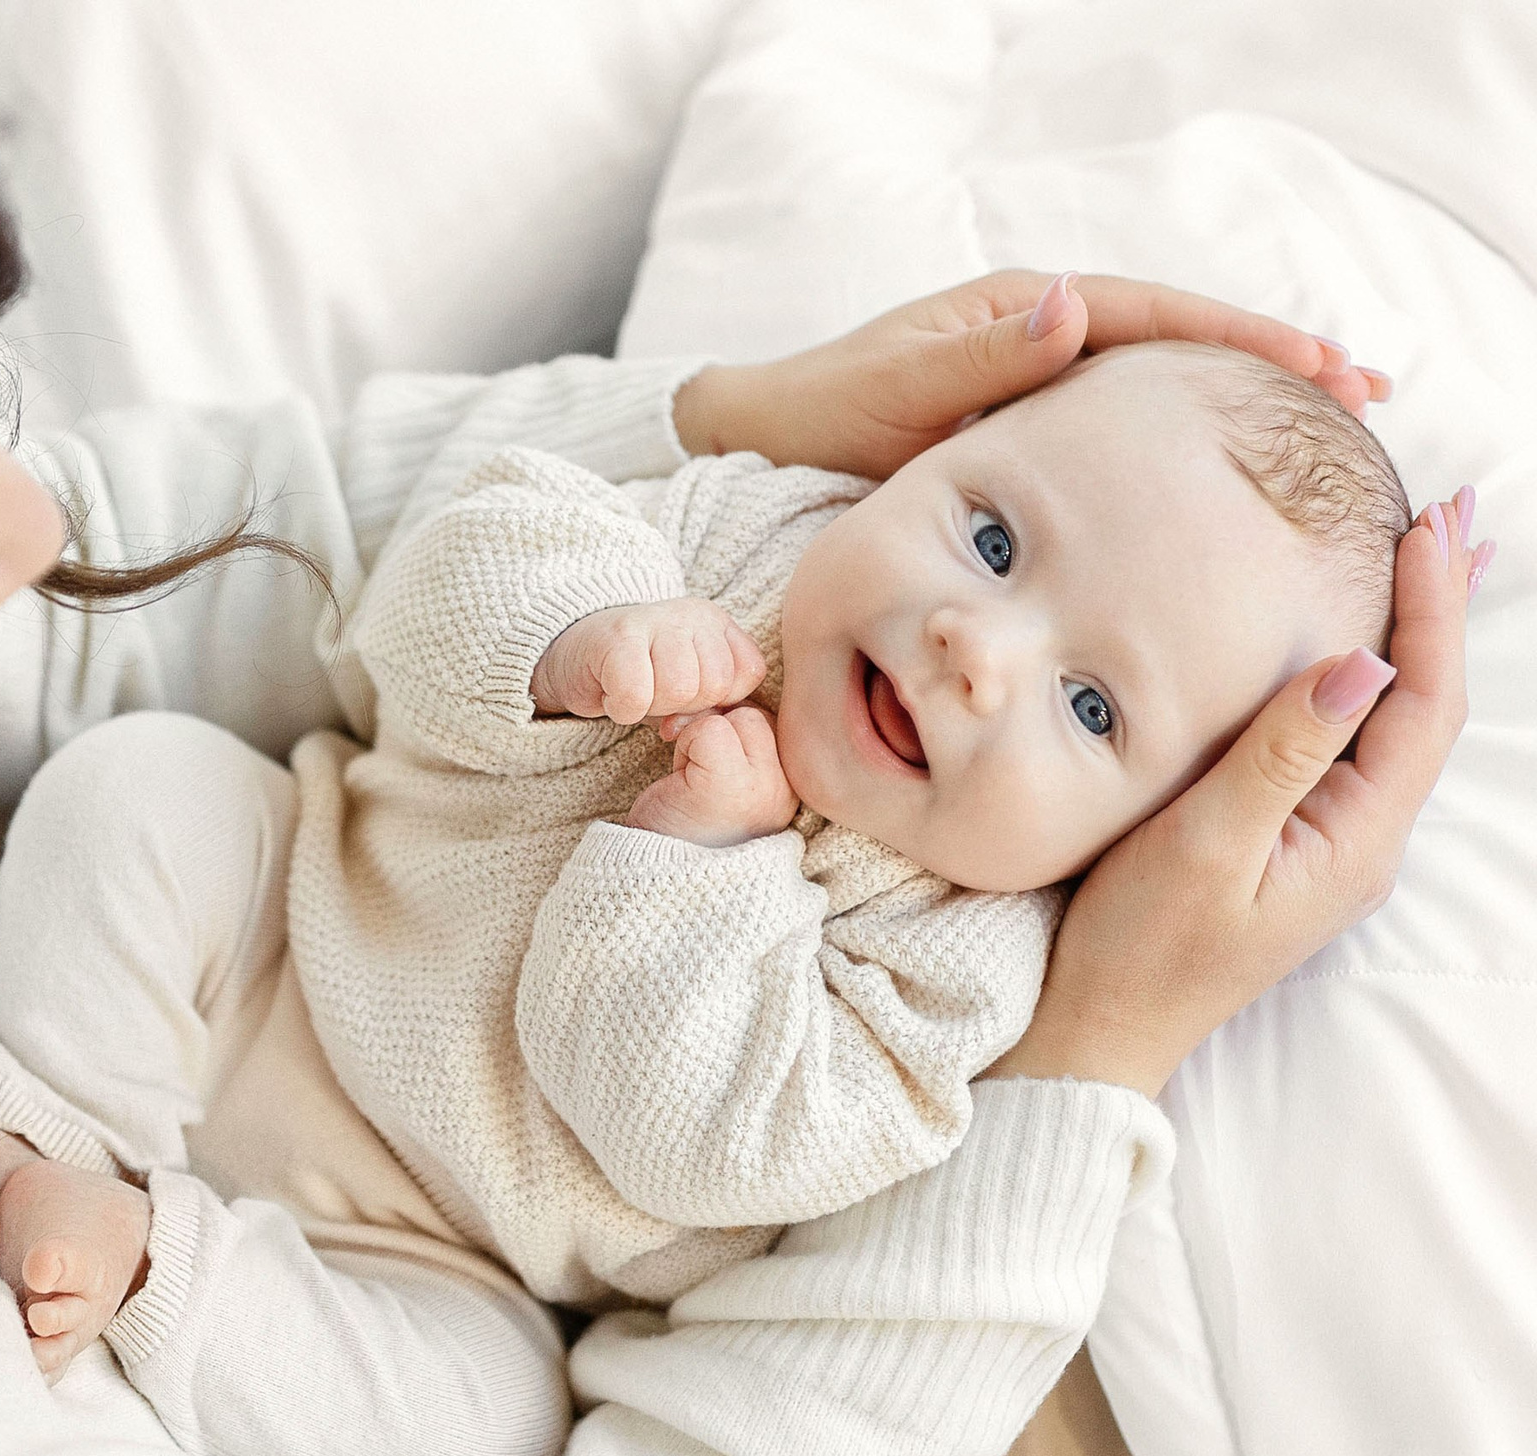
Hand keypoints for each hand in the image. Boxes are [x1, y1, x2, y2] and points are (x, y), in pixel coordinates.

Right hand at [531, 598, 764, 723]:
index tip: (685, 695)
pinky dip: (623, 708)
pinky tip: (612, 695)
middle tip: (652, 693)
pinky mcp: (617, 636)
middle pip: (713, 684)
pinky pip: (636, 695)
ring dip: (651, 706)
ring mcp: (654, 619)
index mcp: (717, 622)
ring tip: (635, 691)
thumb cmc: (638, 677)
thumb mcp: (688, 689)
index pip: (747, 672)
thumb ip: (712, 706)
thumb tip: (708, 727)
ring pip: (679, 689)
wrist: (574, 657)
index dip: (716, 699)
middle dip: (682, 705)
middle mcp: (691, 614)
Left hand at [625, 707, 798, 846]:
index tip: (707, 767)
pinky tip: (680, 781)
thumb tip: (728, 694)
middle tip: (695, 774)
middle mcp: (789, 789)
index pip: (773, 721)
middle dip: (718, 730)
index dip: (732, 731)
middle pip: (758, 714)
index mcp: (793, 788)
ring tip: (692, 781)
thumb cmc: (687, 828)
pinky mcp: (729, 784)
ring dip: (702, 738)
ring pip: (738, 716)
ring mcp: (764, 787)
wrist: (656, 876)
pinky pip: (710, 729)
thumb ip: (743, 741)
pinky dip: (687, 746)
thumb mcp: (727, 778)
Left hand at [672, 269, 1390, 482]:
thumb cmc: (820, 416)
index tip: (1318, 366)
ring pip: (1162, 389)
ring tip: (1333, 429)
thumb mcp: (895, 394)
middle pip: (1181, 344)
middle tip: (1366, 395)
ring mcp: (1041, 381)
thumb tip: (1075, 307)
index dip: (1242, 339)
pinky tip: (1233, 477)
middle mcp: (1043, 336)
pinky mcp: (1030, 430)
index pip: (1158, 315)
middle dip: (1272, 366)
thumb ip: (980, 362)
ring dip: (1242, 406)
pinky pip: (1127, 429)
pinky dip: (1187, 440)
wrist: (760, 442)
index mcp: (1023, 312)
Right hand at [988, 488, 1485, 1097]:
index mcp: (1356, 839)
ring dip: (1410, 635)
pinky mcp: (1284, 843)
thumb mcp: (1206, 846)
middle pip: (1424, 704)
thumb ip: (1283, 755)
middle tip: (1450, 514)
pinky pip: (1345, 744)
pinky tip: (1347, 650)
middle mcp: (1359, 840)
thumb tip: (1366, 664)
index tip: (1429, 525)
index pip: (1422, 702)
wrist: (1100, 1032)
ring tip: (1424, 559)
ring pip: (1389, 722)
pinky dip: (1359, 677)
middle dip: (1439, 606)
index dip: (1433, 608)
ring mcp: (1325, 844)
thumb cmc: (1141, 948)